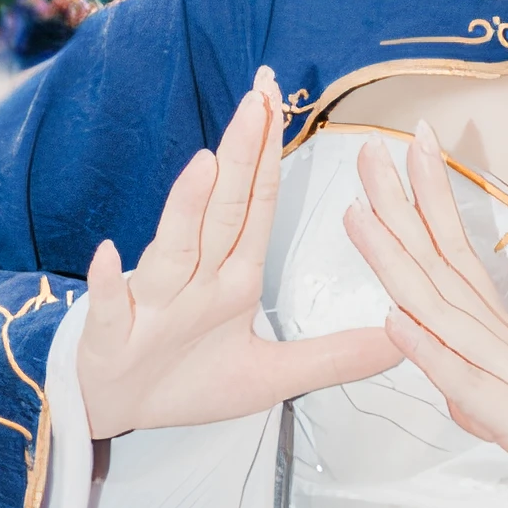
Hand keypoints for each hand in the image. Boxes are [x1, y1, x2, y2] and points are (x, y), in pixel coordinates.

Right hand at [79, 69, 396, 438]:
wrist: (114, 409)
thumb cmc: (183, 382)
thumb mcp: (272, 376)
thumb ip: (334, 357)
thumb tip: (400, 343)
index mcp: (230, 280)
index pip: (255, 208)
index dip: (269, 158)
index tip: (277, 104)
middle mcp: (192, 280)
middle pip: (222, 211)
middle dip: (240, 155)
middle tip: (258, 98)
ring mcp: (151, 304)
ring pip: (172, 249)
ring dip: (187, 207)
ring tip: (207, 164)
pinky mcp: (113, 336)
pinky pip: (111, 308)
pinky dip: (108, 285)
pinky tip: (107, 256)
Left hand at [343, 126, 507, 488]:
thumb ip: (480, 391)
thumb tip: (452, 389)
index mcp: (498, 328)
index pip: (454, 252)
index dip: (428, 201)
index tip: (410, 148)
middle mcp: (497, 337)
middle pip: (439, 262)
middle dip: (401, 204)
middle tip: (372, 150)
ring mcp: (503, 371)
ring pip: (439, 307)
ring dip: (396, 260)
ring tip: (360, 214)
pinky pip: (461, 377)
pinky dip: (426, 349)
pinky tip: (394, 319)